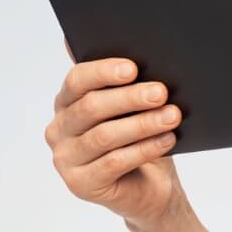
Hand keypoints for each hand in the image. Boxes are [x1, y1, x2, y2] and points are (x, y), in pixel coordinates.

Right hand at [46, 41, 185, 226]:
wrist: (150, 188)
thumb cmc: (140, 139)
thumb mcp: (132, 108)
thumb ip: (123, 80)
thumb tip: (128, 43)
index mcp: (66, 102)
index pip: (77, 80)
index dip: (104, 71)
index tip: (133, 68)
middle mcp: (58, 129)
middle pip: (91, 107)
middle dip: (130, 98)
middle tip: (161, 92)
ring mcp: (65, 159)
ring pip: (104, 135)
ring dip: (142, 124)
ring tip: (172, 116)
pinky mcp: (80, 184)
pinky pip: (114, 162)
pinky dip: (144, 149)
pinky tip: (166, 140)